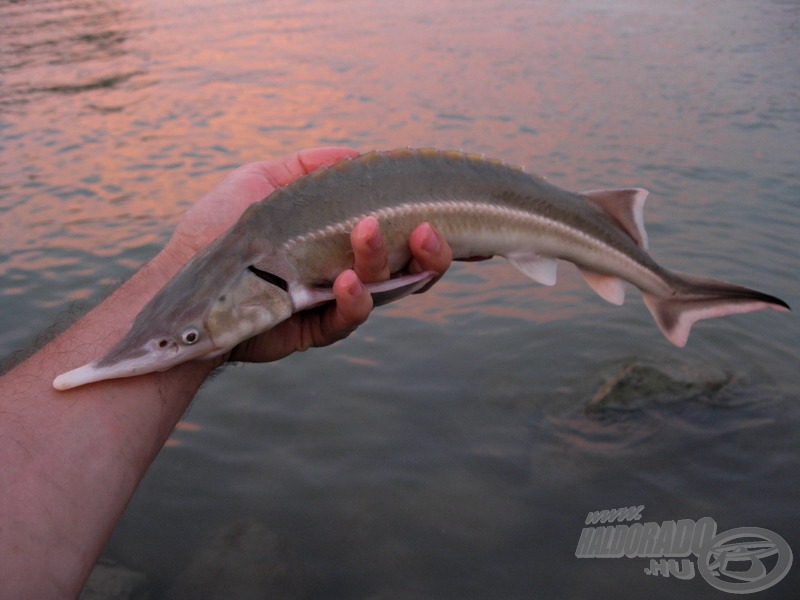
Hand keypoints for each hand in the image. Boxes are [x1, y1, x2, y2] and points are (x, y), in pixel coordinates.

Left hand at [162, 147, 451, 363]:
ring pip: (386, 289)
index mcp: (343, 236)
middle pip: (410, 266)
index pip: (400, 233)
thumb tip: (360, 154)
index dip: (430, 225)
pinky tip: (346, 280)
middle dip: (430, 249)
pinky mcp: (317, 329)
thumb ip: (311, 167)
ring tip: (369, 232)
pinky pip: (350, 317)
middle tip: (428, 228)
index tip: (445, 208)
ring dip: (386, 260)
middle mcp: (348, 269)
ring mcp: (334, 301)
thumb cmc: (219, 229)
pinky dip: (356, 299)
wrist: (182, 282)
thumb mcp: (262, 180)